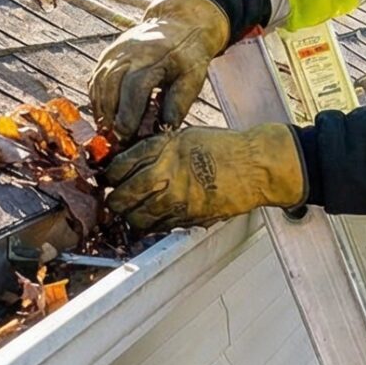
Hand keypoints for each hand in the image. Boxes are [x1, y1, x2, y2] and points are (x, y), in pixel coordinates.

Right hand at [88, 0, 231, 141]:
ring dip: (101, 110)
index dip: (129, 114)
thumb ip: (179, 102)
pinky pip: (95, 80)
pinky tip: (105, 117)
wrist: (178, 24)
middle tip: (116, 140)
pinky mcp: (107, 56)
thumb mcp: (193, 77)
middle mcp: (127, 52)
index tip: (128, 136)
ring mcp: (114, 52)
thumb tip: (165, 129)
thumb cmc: (188, 55)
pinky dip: (97, 100)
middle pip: (111, 86)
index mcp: (152, 57)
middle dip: (111, 116)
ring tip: (109, 133)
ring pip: (99, 84)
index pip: (135, 87)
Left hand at [103, 123, 304, 232]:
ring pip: (137, 218)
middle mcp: (168, 175)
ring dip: (131, 216)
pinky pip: (159, 228)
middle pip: (122, 197)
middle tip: (116, 198)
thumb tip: (129, 163)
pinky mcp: (190, 218)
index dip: (109, 175)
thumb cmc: (225, 148)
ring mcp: (179, 200)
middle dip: (114, 200)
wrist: (256, 167)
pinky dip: (151, 225)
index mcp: (164, 150)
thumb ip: (156, 149)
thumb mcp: (185, 136)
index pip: (119, 167)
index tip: (110, 178)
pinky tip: (154, 216)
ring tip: (134, 210)